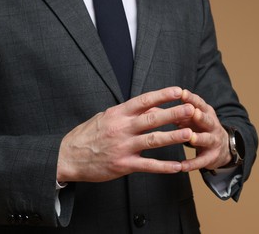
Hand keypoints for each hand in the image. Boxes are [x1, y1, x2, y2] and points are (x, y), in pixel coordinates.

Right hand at [57, 87, 195, 181]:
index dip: (162, 95)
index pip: (143, 100)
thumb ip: (129, 113)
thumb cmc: (89, 134)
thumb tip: (152, 107)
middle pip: (151, 119)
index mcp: (118, 113)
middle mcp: (122, 128)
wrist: (67, 156)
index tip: (179, 91)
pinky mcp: (123, 165)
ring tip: (189, 134)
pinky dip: (164, 167)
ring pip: (152, 140)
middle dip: (173, 113)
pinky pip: (147, 165)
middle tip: (191, 109)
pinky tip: (178, 167)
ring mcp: (123, 147)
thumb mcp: (106, 117)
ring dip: (173, 137)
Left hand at [179, 89, 231, 170]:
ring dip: (199, 138)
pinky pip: (202, 160)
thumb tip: (148, 107)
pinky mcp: (212, 157)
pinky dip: (193, 164)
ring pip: (207, 138)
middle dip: (200, 116)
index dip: (191, 98)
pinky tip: (183, 167)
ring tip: (190, 137)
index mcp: (205, 112)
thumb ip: (172, 113)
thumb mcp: (188, 118)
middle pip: (206, 119)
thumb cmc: (198, 128)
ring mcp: (213, 140)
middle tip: (193, 112)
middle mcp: (211, 124)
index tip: (182, 92)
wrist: (221, 147)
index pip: (199, 103)